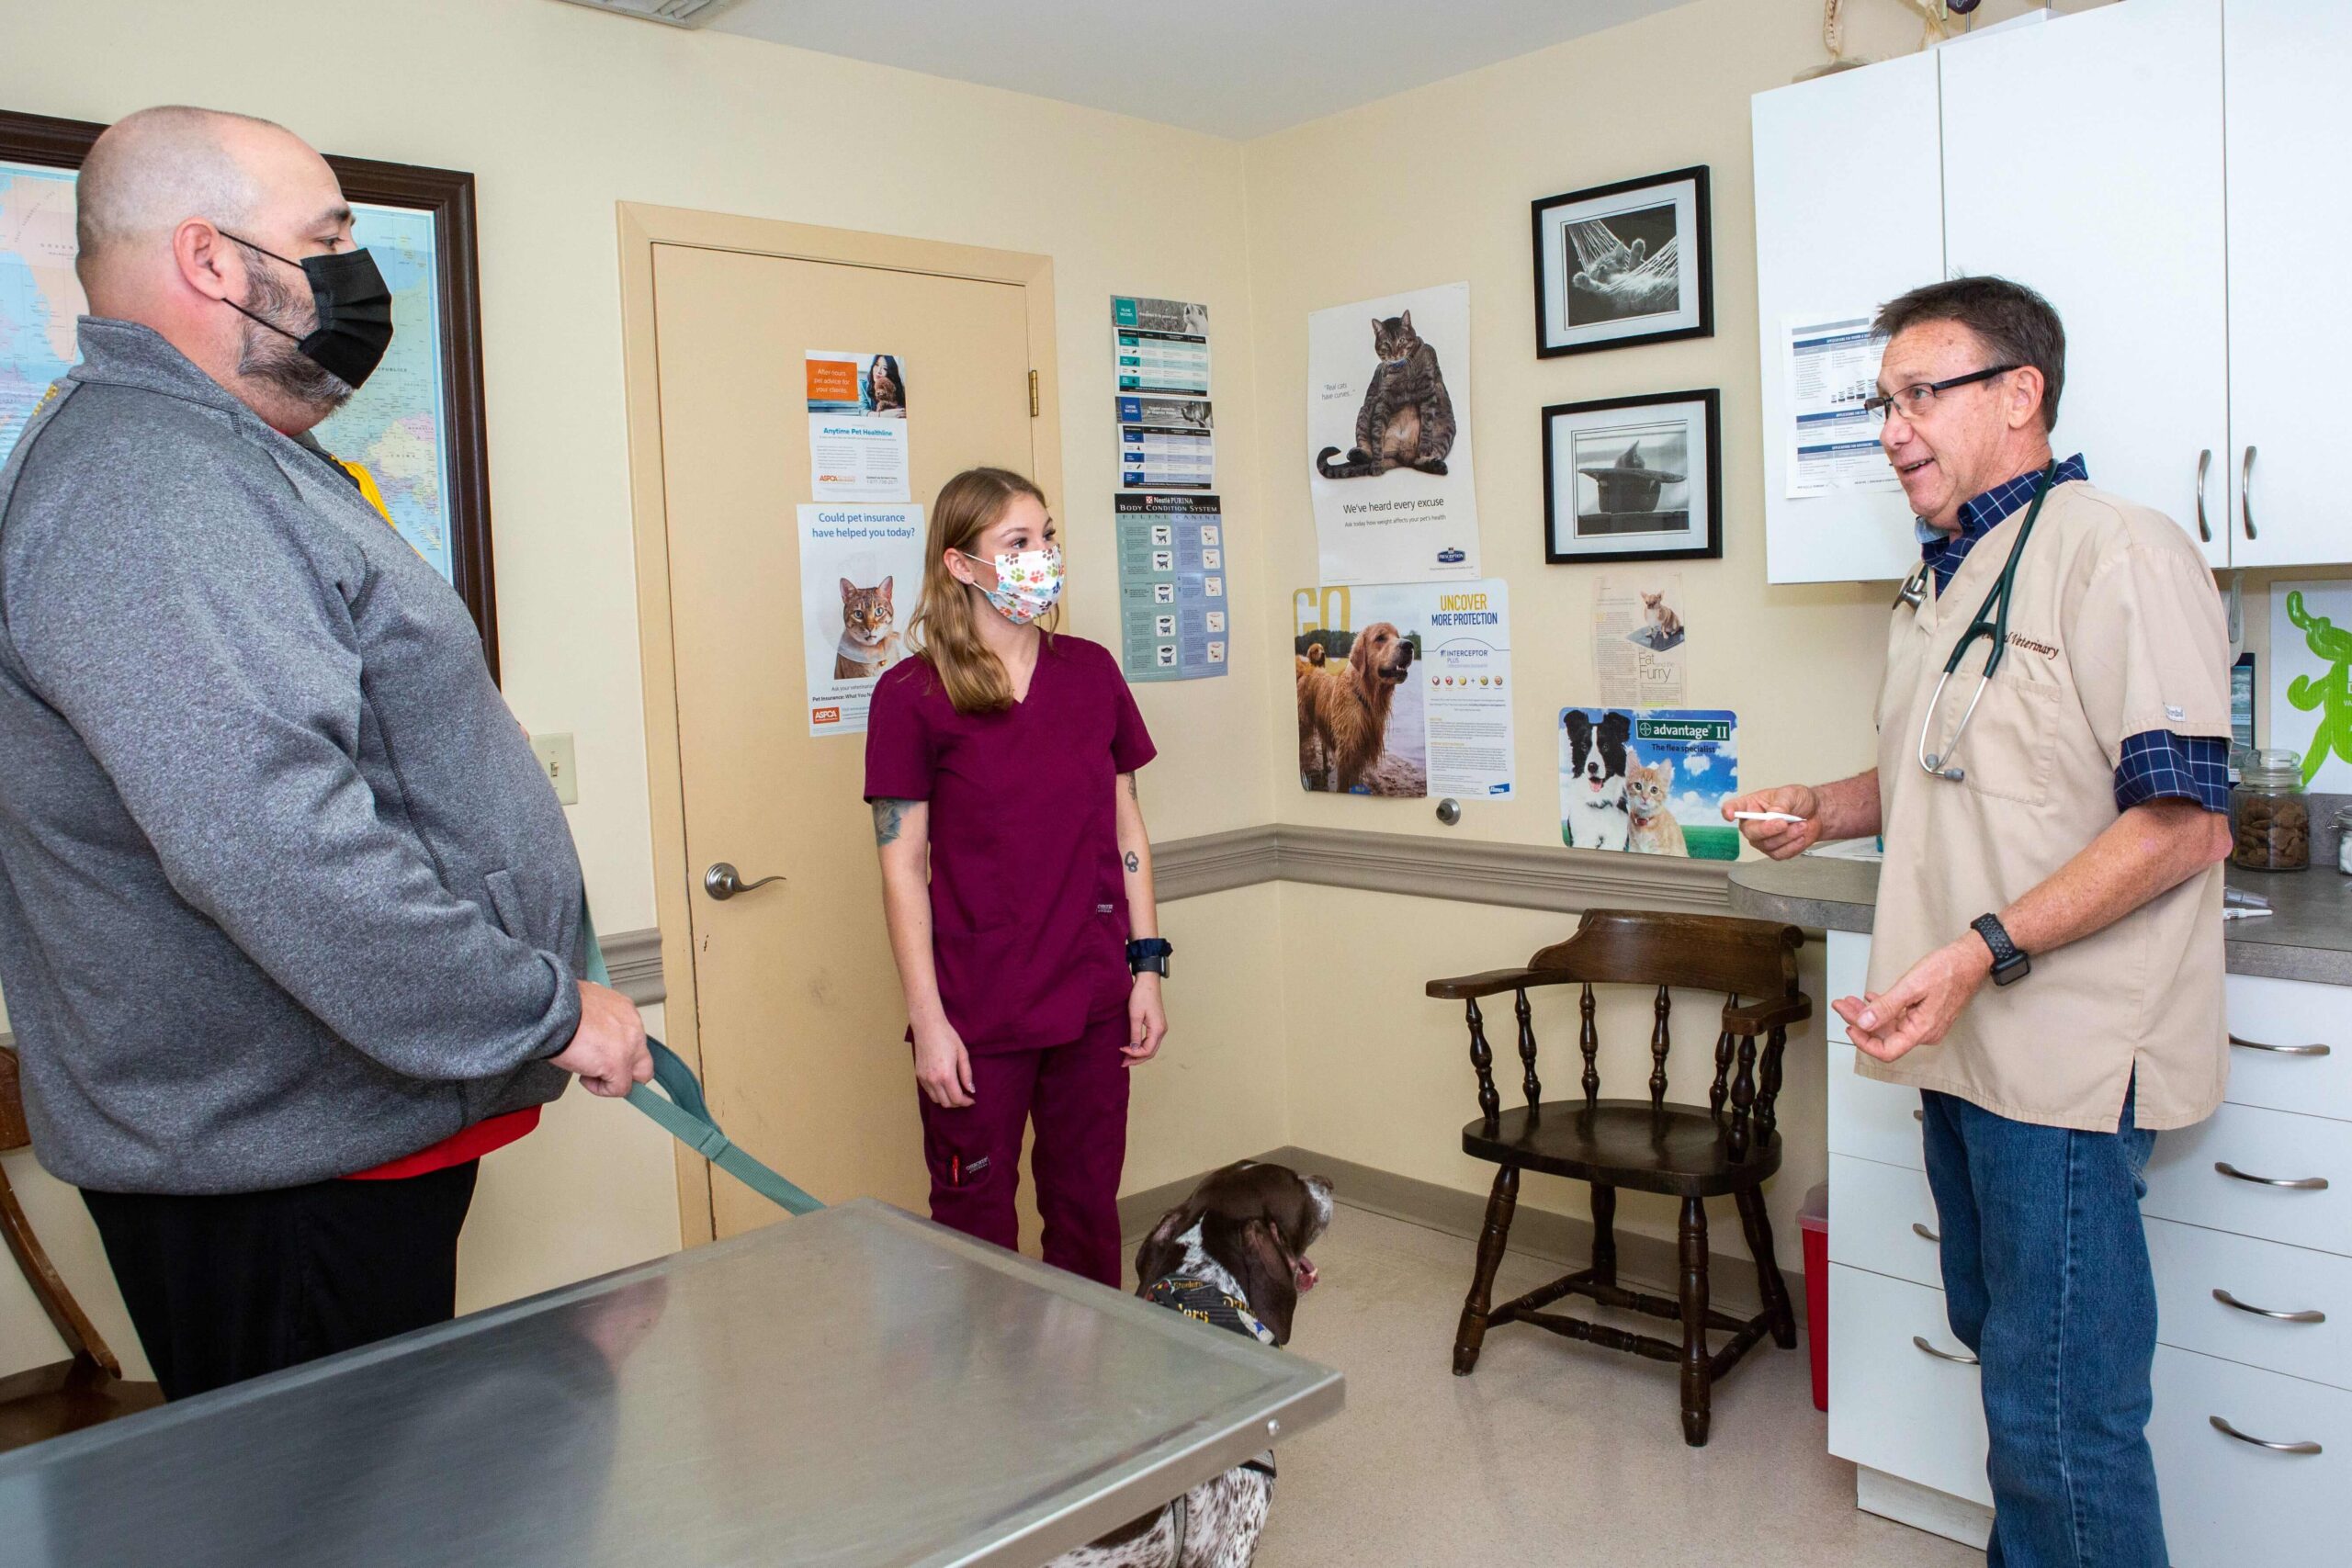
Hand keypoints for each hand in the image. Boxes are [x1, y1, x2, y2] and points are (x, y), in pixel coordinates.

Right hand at [552, 980, 654, 1096]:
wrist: (551, 1012)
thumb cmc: (559, 1009)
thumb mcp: (586, 1009)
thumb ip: (599, 1020)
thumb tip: (593, 1031)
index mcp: (625, 1010)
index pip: (634, 1036)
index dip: (618, 1049)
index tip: (603, 1053)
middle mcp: (633, 1026)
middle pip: (643, 1059)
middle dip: (626, 1068)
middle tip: (604, 1070)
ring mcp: (629, 1046)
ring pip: (638, 1075)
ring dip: (614, 1078)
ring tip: (589, 1070)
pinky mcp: (618, 1064)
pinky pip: (619, 1088)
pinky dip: (601, 1088)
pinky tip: (584, 1077)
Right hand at [913, 1019, 975, 1107]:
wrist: (928, 1027)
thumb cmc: (947, 1037)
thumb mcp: (962, 1053)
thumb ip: (966, 1074)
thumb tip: (971, 1090)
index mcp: (946, 1075)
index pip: (956, 1099)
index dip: (966, 1102)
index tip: (971, 1099)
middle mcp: (933, 1080)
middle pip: (946, 1103)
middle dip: (957, 1103)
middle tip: (965, 1096)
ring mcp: (924, 1078)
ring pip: (936, 1100)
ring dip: (947, 1100)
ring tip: (955, 1092)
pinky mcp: (919, 1075)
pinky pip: (928, 1092)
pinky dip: (937, 1094)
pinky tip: (944, 1086)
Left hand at [1124, 973, 1167, 1063]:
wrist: (1148, 981)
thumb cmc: (1141, 995)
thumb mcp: (1135, 1016)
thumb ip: (1135, 1034)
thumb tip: (1134, 1050)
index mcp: (1158, 1029)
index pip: (1147, 1050)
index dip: (1134, 1054)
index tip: (1121, 1049)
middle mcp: (1162, 1031)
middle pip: (1151, 1052)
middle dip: (1137, 1059)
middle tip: (1123, 1062)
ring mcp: (1161, 1028)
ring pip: (1151, 1048)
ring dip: (1139, 1054)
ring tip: (1126, 1057)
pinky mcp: (1157, 1025)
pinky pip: (1151, 1041)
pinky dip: (1142, 1047)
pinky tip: (1133, 1047)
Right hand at [1722, 784, 1823, 859]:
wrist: (1814, 815)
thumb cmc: (1798, 801)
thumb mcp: (1791, 794)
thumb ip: (1781, 803)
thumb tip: (1774, 814)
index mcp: (1751, 805)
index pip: (1733, 807)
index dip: (1728, 811)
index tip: (1729, 814)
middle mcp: (1752, 823)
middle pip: (1750, 832)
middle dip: (1768, 829)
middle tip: (1784, 823)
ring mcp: (1761, 839)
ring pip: (1767, 844)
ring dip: (1787, 836)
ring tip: (1801, 825)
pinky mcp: (1773, 851)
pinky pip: (1779, 854)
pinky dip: (1793, 845)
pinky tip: (1800, 835)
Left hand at [1833, 935, 1993, 1062]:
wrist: (1970, 960)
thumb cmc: (1948, 970)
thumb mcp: (1911, 986)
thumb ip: (1886, 1007)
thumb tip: (1863, 1024)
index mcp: (1921, 1031)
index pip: (1887, 1051)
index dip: (1864, 1042)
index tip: (1849, 1026)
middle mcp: (1924, 1032)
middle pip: (1885, 1037)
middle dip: (1860, 1022)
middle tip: (1842, 1007)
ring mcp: (1925, 1024)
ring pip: (1890, 1026)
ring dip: (1868, 1014)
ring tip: (1851, 1002)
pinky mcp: (1925, 1015)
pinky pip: (1899, 1018)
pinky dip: (1882, 1009)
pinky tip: (1871, 999)